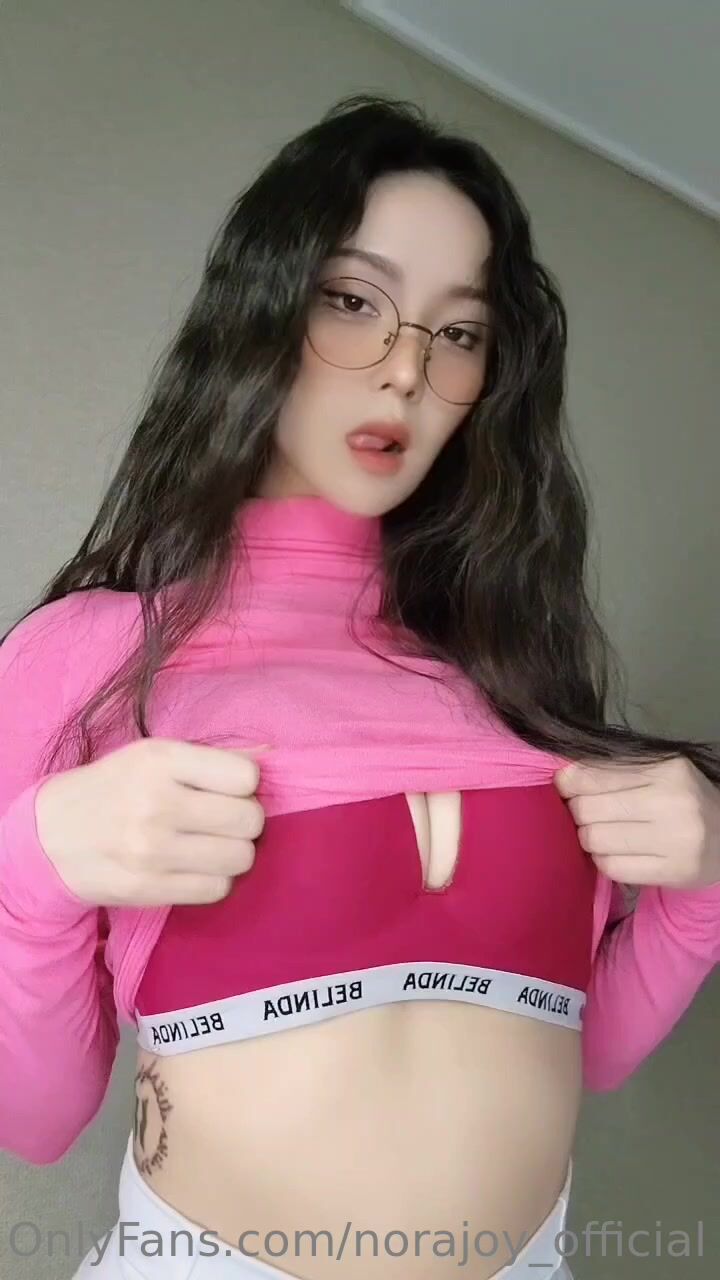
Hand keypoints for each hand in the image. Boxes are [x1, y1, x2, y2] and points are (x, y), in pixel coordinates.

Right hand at [34, 738, 268, 907]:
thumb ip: (211, 759)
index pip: (245, 777)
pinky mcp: (147, 888)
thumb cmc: (113, 788)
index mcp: (160, 760)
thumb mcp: (153, 756)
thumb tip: (273, 757)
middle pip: (249, 820)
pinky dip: (215, 879)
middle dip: (244, 821)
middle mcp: (156, 803)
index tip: (225, 790)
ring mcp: (151, 850)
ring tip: (210, 844)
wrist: (50, 836)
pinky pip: (217, 889)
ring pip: (240, 858)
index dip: (244, 786)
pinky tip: (195, 867)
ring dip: (234, 852)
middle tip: (222, 821)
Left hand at [553, 755, 719, 888]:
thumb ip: (614, 768)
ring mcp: (675, 840)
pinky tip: (613, 853)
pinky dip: (602, 860)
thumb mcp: (658, 771)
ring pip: (595, 839)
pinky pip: (611, 867)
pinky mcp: (673, 872)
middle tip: (582, 813)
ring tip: (598, 832)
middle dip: (576, 811)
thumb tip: (562, 773)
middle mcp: (672, 802)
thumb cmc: (682, 798)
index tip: (563, 786)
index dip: (568, 782)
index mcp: (667, 769)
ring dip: (587, 837)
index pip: (595, 774)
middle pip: (589, 809)